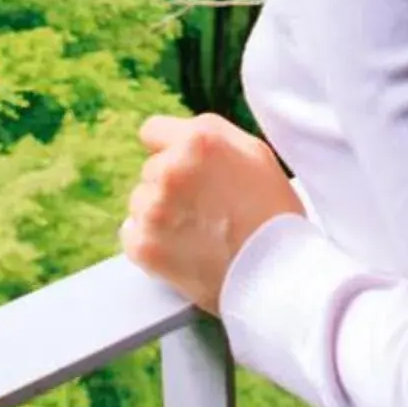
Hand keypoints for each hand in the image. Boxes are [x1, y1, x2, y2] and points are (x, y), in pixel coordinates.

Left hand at [121, 114, 300, 312]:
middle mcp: (171, 169)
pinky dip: (150, 242)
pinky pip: (131, 233)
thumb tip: (178, 136)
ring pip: (140, 202)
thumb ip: (211, 135)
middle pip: (151, 170)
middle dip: (171, 185)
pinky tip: (180, 249)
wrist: (276, 275)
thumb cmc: (272, 213)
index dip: (170, 149)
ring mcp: (154, 208)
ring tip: (197, 232)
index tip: (185, 170)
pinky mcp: (144, 245)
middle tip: (205, 208)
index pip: (152, 131)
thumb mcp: (255, 153)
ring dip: (160, 214)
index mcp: (199, 140)